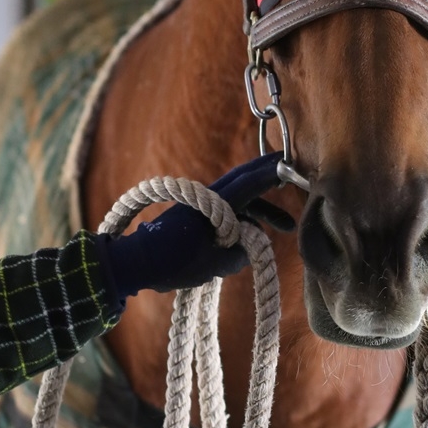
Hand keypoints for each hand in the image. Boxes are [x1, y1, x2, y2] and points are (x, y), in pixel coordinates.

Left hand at [100, 153, 292, 299]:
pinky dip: (243, 218)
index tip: (289, 162)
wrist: (136, 262)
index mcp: (214, 205)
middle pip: (244, 182)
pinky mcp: (193, 216)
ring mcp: (199, 206)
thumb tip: (247, 248)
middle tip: (290, 176)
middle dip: (268, 181)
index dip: (271, 173)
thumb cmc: (174, 262)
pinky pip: (225, 211)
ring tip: (284, 227)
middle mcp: (207, 198)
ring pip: (237, 199)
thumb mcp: (213, 264)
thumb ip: (237, 254)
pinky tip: (252, 238)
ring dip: (259, 208)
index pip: (248, 183)